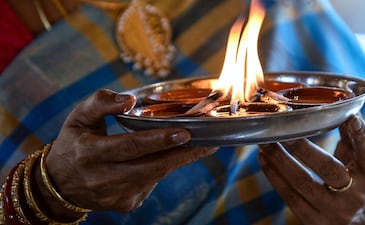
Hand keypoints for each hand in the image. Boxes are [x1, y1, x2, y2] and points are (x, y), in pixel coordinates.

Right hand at [33, 89, 217, 215]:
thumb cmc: (74, 144)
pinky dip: (162, 168)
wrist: (60, 184)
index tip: (185, 133)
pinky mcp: (125, 204)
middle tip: (208, 143)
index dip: (158, 141)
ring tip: (197, 145)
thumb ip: (100, 102)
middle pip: (152, 167)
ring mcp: (116, 195)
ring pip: (155, 176)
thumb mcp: (79, 118)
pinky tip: (168, 156)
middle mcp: (103, 179)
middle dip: (183, 155)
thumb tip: (130, 99)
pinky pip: (151, 184)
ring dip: (178, 160)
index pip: (129, 147)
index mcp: (90, 154)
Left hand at [258, 115, 364, 224]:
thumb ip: (352, 139)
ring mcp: (334, 211)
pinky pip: (290, 197)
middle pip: (327, 168)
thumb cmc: (361, 185)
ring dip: (279, 160)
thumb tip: (339, 110)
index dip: (360, 135)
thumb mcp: (363, 164)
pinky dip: (273, 176)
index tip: (349, 117)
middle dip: (301, 147)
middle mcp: (355, 195)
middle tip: (281, 128)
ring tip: (264, 142)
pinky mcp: (315, 222)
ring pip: (302, 183)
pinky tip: (263, 159)